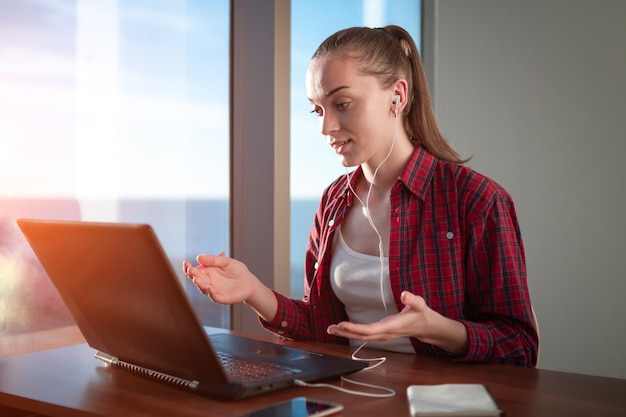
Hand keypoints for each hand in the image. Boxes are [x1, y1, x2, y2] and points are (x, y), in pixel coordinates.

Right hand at [183, 254, 255, 304]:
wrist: (249, 282)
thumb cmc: (237, 271)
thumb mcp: (225, 262)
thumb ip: (213, 260)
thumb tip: (198, 257)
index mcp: (207, 272)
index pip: (194, 271)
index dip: (188, 268)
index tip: (185, 263)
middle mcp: (208, 282)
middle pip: (197, 280)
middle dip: (193, 275)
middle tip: (191, 270)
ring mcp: (214, 291)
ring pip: (203, 289)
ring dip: (200, 284)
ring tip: (197, 279)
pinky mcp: (221, 298)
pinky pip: (215, 297)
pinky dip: (212, 294)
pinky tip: (210, 289)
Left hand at [327, 291, 468, 354]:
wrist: (426, 327)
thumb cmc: (421, 314)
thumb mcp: (420, 304)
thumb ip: (412, 299)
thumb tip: (404, 294)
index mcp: (391, 327)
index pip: (370, 330)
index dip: (355, 329)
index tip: (342, 325)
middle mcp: (385, 334)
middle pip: (362, 336)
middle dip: (346, 332)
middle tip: (330, 328)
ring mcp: (383, 336)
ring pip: (362, 337)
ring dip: (346, 334)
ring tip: (331, 330)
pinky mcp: (381, 334)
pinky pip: (365, 335)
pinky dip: (352, 333)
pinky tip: (343, 330)